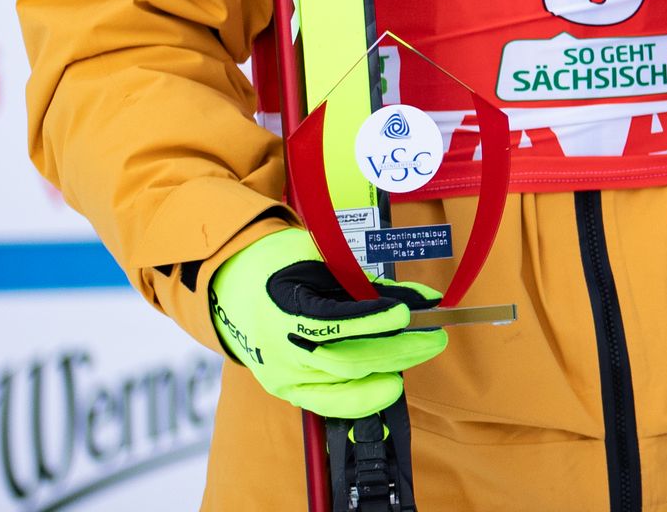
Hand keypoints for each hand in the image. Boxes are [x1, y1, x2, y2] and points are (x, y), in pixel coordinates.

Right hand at [207, 227, 445, 415]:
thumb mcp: (324, 263)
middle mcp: (282, 349)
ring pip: (343, 384)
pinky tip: (391, 383)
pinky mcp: (287, 389)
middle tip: (435, 337)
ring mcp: (283, 375)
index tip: (407, 314)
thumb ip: (373, 286)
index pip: (334, 322)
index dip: (374, 321)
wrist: (232, 286)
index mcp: (284, 308)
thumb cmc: (281, 265)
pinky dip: (364, 396)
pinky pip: (330, 402)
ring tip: (421, 353)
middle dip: (398, 350)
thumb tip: (426, 299)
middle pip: (347, 360)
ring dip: (389, 370)